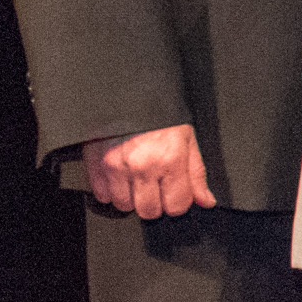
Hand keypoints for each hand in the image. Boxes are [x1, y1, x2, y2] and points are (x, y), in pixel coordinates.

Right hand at [84, 122, 215, 217]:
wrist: (127, 90)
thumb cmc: (159, 112)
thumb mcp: (186, 137)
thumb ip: (196, 173)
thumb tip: (205, 200)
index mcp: (170, 158)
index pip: (177, 206)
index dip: (177, 201)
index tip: (174, 192)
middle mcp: (143, 166)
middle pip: (149, 211)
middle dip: (154, 202)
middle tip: (154, 185)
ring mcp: (117, 166)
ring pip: (124, 206)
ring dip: (130, 197)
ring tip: (135, 177)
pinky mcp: (96, 164)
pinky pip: (102, 195)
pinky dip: (110, 190)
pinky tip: (119, 175)